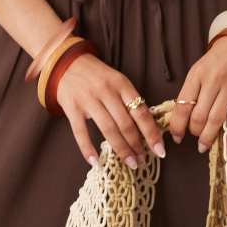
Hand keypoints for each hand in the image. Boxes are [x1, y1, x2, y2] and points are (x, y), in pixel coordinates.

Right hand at [56, 53, 165, 168]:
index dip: (152, 133)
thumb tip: (148, 130)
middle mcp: (106, 91)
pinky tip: (95, 162)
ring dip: (121, 149)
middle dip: (136, 145)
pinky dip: (87, 148)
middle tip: (143, 161)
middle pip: (125, 123)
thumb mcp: (118, 82)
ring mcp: (88, 100)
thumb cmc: (98, 77)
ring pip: (108, 129)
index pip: (141, 112)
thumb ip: (130, 101)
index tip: (160, 150)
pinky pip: (80, 132)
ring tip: (130, 163)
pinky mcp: (72, 108)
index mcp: (122, 84)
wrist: (67, 63)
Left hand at [169, 36, 226, 156]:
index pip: (182, 106)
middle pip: (199, 116)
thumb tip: (180, 120)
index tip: (176, 137)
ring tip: (204, 145)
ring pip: (216, 120)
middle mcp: (213, 81)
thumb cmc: (218, 61)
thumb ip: (191, 92)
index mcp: (197, 75)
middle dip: (194, 132)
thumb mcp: (199, 71)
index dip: (177, 126)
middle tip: (195, 138)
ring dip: (208, 137)